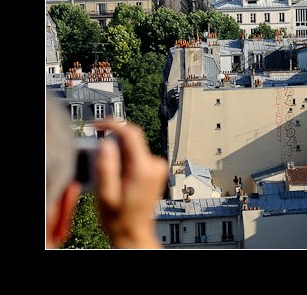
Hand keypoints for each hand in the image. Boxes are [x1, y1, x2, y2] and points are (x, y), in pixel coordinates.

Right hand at [94, 120, 168, 248]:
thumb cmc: (120, 218)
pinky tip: (119, 177)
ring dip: (119, 154)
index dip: (113, 124)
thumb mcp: (106, 194)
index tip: (98, 125)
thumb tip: (107, 144)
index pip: (131, 134)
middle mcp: (155, 165)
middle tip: (97, 155)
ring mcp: (158, 168)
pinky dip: (126, 160)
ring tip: (109, 176)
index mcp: (143, 168)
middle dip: (113, 142)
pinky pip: (138, 156)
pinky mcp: (156, 170)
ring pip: (134, 148)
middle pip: (133, 139)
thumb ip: (106, 167)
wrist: (134, 232)